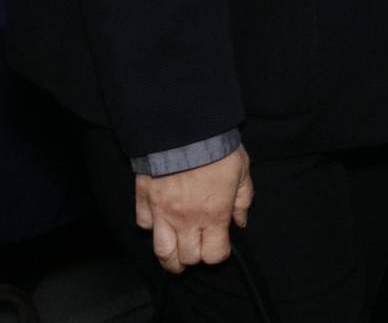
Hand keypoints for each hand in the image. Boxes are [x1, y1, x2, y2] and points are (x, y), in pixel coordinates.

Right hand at [134, 147, 253, 272]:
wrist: (185, 128)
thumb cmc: (217, 147)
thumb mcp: (242, 171)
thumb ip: (242, 200)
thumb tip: (240, 222)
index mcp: (214, 214)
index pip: (214, 255)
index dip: (218, 254)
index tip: (220, 245)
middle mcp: (186, 220)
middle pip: (187, 258)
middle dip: (195, 256)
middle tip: (198, 246)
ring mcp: (162, 213)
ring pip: (162, 252)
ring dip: (170, 257)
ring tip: (175, 253)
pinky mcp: (144, 201)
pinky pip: (144, 225)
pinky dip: (152, 227)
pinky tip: (160, 221)